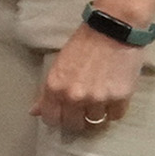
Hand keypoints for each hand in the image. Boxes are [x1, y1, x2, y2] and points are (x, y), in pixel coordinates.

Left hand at [35, 22, 145, 140]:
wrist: (112, 30)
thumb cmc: (83, 44)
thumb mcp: (58, 66)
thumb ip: (47, 92)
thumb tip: (34, 112)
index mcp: (55, 88)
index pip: (51, 119)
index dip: (57, 118)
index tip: (63, 114)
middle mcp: (74, 97)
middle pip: (74, 125)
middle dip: (77, 119)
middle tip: (82, 109)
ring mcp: (98, 99)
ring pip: (96, 122)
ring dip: (97, 114)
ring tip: (99, 100)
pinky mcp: (120, 97)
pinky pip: (115, 116)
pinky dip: (114, 110)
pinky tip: (112, 99)